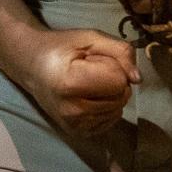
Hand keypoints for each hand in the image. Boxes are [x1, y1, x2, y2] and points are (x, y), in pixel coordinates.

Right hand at [20, 27, 140, 136]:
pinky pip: (111, 120)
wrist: (33, 66)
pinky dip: (107, 106)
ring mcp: (75, 125)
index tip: (92, 59)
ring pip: (118, 110)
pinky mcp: (79, 133)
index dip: (113, 65)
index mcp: (71, 83)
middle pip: (121, 97)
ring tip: (88, 82)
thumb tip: (138, 79)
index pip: (119, 81)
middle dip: (114, 80)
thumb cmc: (61, 48)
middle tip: (90, 69)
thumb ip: (120, 51)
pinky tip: (90, 95)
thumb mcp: (90, 38)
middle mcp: (72, 111)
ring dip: (111, 94)